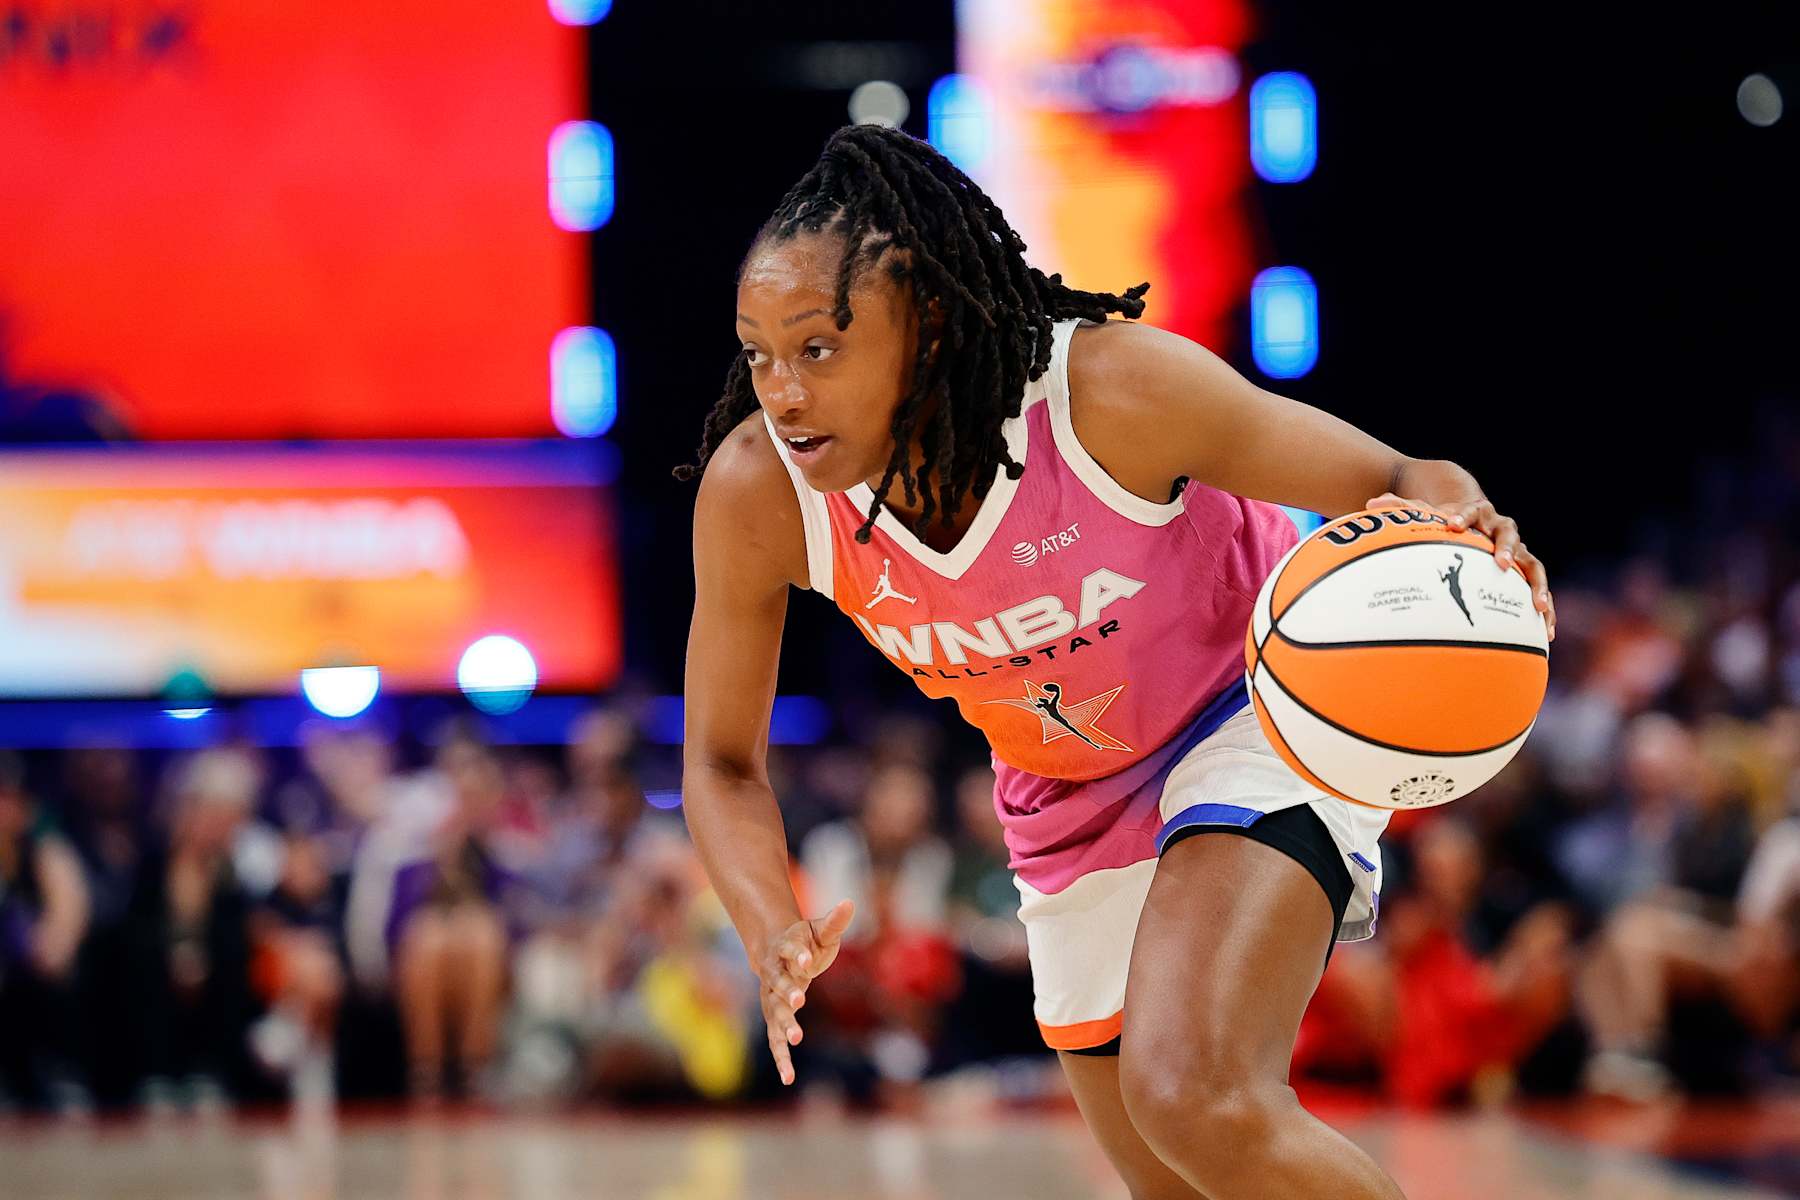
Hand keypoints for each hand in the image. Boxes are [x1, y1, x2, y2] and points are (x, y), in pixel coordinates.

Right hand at [757, 898, 853, 1085]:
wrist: (774, 952)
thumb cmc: (802, 940)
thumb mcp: (819, 930)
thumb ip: (834, 921)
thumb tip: (850, 902)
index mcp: (784, 949)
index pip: (790, 950)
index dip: (799, 954)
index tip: (808, 959)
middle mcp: (773, 974)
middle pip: (778, 983)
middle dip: (787, 991)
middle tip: (799, 1000)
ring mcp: (770, 997)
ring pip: (774, 1013)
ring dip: (784, 1025)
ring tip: (796, 1039)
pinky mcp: (773, 1018)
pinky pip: (775, 1039)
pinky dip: (781, 1058)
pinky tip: (788, 1078)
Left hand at [1367, 492, 1555, 640]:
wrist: (1479, 520)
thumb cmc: (1449, 520)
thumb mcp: (1426, 511)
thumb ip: (1401, 508)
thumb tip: (1370, 501)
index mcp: (1478, 513)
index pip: (1471, 511)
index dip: (1462, 516)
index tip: (1450, 524)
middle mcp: (1502, 529)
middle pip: (1508, 535)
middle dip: (1504, 549)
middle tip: (1499, 563)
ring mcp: (1517, 551)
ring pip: (1533, 566)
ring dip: (1537, 585)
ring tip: (1539, 608)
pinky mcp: (1525, 571)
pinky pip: (1538, 590)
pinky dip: (1544, 610)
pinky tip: (1547, 634)